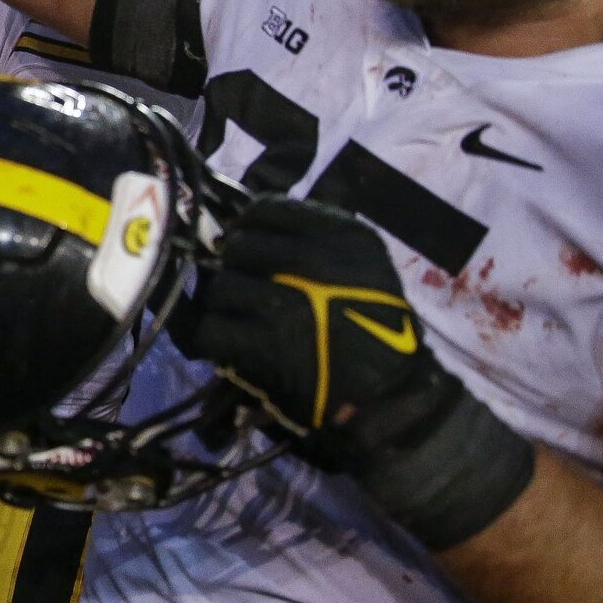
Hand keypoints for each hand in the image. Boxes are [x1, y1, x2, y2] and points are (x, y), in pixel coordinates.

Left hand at [177, 198, 534, 548]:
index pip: (264, 209)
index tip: (249, 248)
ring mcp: (286, 304)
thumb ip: (317, 236)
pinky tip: (227, 343)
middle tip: (245, 289)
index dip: (247, 228)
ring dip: (222, 305)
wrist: (393, 393)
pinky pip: (210, 328)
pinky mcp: (265, 346)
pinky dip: (211, 336)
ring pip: (219, 287)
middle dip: (235, 268)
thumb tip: (247, 225)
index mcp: (340, 234)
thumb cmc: (375, 325)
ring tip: (239, 320)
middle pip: (237, 247)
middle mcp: (311, 262)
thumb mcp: (364, 262)